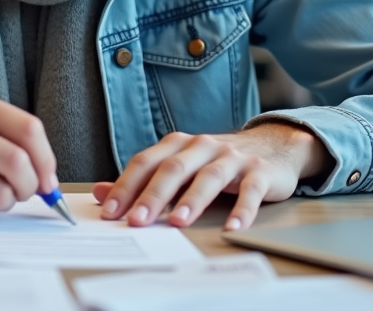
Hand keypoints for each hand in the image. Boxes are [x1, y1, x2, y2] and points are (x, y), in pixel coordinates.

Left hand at [92, 122, 330, 230]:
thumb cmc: (216, 161)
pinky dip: (242, 210)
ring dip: (192, 200)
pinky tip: (232, 228)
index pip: (146, 162)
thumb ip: (142, 180)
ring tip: (178, 222)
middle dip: (153, 195)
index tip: (110, 211)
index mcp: (178, 143)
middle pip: (174, 168)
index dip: (126, 186)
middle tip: (137, 220)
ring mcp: (232, 157)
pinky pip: (250, 191)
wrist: (273, 146)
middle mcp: (203, 146)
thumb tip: (99, 192)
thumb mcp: (179, 166)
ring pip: (209, 177)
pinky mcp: (260, 172)